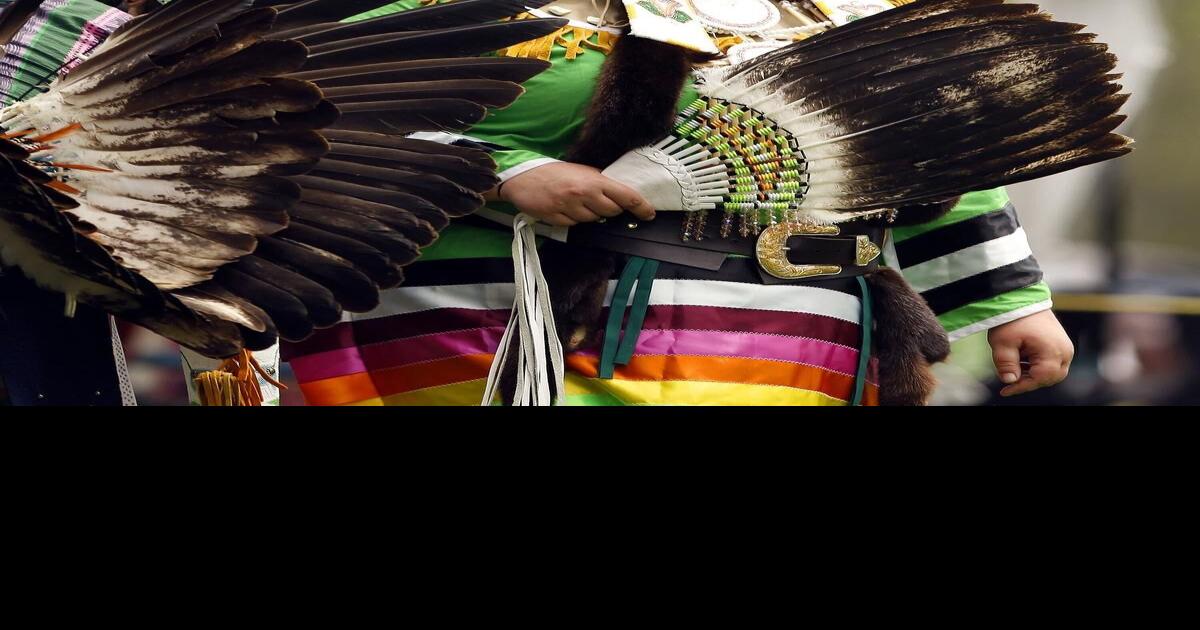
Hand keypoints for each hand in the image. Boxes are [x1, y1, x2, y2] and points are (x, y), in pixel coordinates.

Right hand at [492, 162, 655, 226]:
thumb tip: (620, 195)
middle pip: (612, 212)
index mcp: (594, 180)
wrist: (524, 176)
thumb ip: (600, 182)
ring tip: (577, 202)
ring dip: (590, 214)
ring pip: (593, 221)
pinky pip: (574, 225)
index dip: (641, 206)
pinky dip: (573, 219)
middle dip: (610, 209)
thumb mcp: (582, 171)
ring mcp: (570, 208)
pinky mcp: (557, 219)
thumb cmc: (555, 173)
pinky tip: (565, 208)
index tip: (650, 213)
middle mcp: (584, 195)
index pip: (626, 196)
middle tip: (598, 201)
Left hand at [988, 309, 1074, 396]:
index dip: (1021, 387)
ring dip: (1032, 373)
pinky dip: (1037, 365)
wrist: (1022, 298)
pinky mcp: (1061, 343)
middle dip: (1029, 381)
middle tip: (1010, 377)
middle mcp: (1065, 351)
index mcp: (1053, 351)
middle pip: (1049, 378)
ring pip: (1051, 372)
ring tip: (1014, 361)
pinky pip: (1052, 362)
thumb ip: (1005, 364)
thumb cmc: (1013, 319)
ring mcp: (1065, 347)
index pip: (1039, 379)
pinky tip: (1020, 357)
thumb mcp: (1003, 343)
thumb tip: (1009, 381)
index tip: (1005, 391)